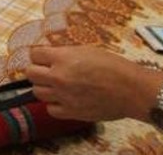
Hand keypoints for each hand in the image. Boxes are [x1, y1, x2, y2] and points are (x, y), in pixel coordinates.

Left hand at [26, 45, 162, 122]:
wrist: (131, 89)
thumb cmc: (115, 67)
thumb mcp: (88, 50)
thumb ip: (66, 54)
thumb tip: (52, 56)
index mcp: (63, 58)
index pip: (35, 54)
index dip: (39, 55)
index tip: (44, 58)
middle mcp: (59, 76)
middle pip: (31, 73)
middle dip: (37, 71)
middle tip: (46, 71)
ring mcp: (63, 96)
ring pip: (37, 92)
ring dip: (45, 88)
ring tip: (56, 86)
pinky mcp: (71, 112)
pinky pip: (50, 109)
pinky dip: (54, 104)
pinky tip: (64, 99)